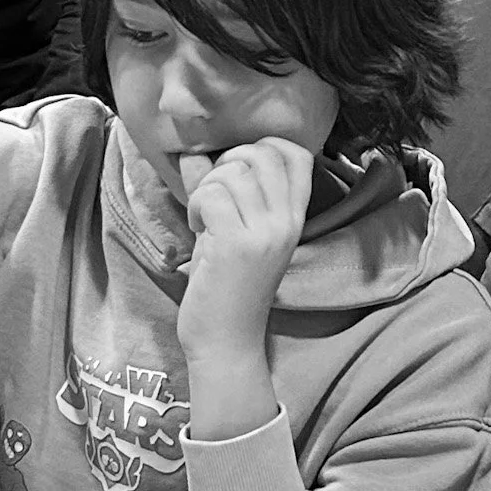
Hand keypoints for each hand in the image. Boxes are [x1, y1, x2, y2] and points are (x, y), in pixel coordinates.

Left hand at [176, 138, 311, 439]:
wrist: (226, 341)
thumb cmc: (227, 287)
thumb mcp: (239, 232)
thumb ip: (230, 194)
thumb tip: (196, 154)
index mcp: (294, 218)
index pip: (295, 155)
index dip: (260, 149)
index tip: (236, 172)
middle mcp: (287, 222)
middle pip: (261, 155)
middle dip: (227, 164)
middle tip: (215, 195)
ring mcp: (265, 233)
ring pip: (231, 173)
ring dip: (206, 190)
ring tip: (205, 220)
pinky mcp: (237, 244)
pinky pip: (210, 195)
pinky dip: (195, 207)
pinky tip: (198, 231)